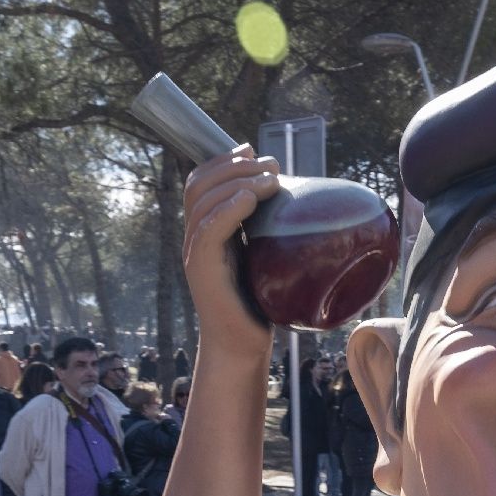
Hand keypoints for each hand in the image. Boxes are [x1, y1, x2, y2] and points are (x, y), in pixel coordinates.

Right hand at [181, 146, 279, 359]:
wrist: (243, 346)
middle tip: (271, 165)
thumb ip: (270, 227)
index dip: (223, 159)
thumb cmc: (261, 304)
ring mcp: (195, 253)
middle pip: (199, 184)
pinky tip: (250, 199)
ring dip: (238, 181)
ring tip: (269, 180)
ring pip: (203, 201)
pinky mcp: (203, 271)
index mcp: (208, 230)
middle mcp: (196, 237)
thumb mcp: (267, 256)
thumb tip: (300, 200)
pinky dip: (228, 209)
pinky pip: (208, 230)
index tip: (253, 149)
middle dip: (234, 165)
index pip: (201, 181)